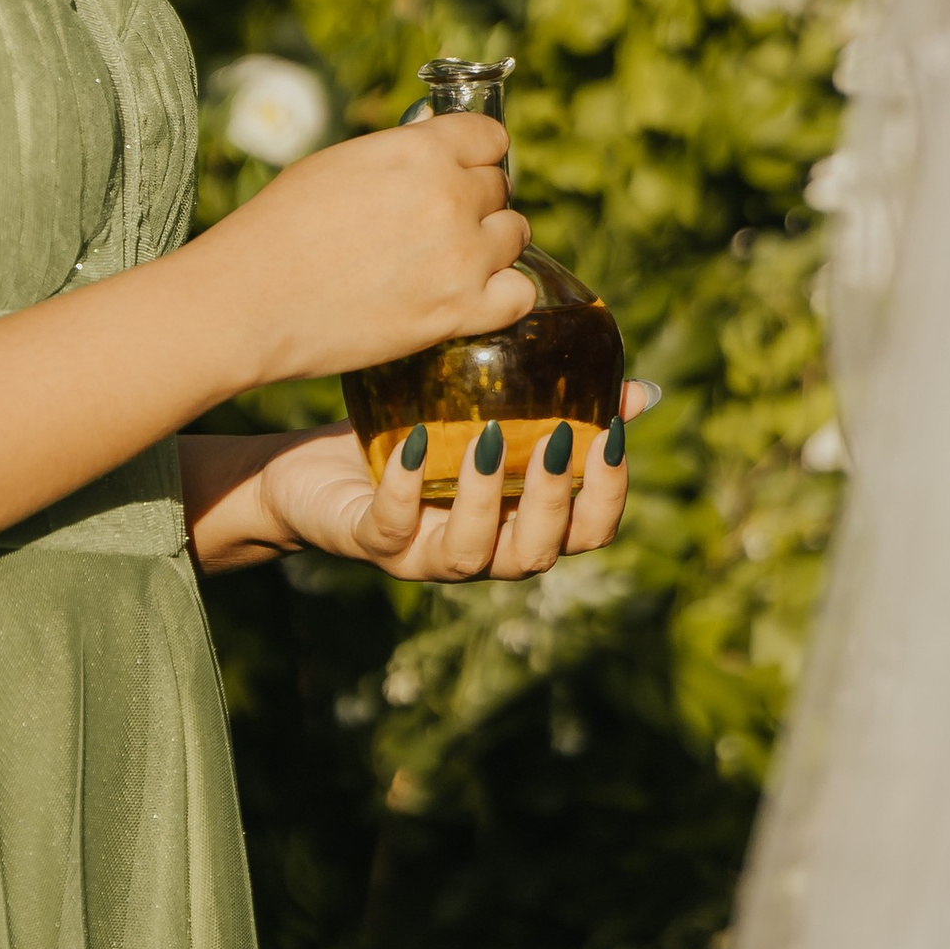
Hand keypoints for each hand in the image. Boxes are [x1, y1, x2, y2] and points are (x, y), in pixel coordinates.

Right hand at [201, 113, 534, 387]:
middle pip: (500, 188)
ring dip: (489, 246)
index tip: (459, 173)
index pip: (490, 139)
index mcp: (421, 150)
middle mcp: (450, 196)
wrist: (249, 299)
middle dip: (474, 203)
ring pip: (515, 236)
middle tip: (433, 227)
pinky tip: (473, 296)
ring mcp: (461, 256)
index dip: (474, 156)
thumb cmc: (279, 228)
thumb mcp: (341, 163)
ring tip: (446, 261)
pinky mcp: (458, 312)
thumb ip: (402, 155)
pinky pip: (521, 294)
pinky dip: (504, 294)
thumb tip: (437, 147)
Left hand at [248, 385, 658, 581]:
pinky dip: (408, 490)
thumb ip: (555, 408)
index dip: (608, 496)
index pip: (585, 533)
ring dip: (488, 500)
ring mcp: (420, 555)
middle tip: (562, 440)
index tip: (614, 436)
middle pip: (535, 554)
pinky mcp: (367, 542)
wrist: (306, 468)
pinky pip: (391, 528)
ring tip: (493, 440)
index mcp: (515, 525)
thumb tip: (642, 392)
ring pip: (470, 557)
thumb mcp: (485, 417)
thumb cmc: (410, 441)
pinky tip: (417, 445)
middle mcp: (478, 553)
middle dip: (555, 501)